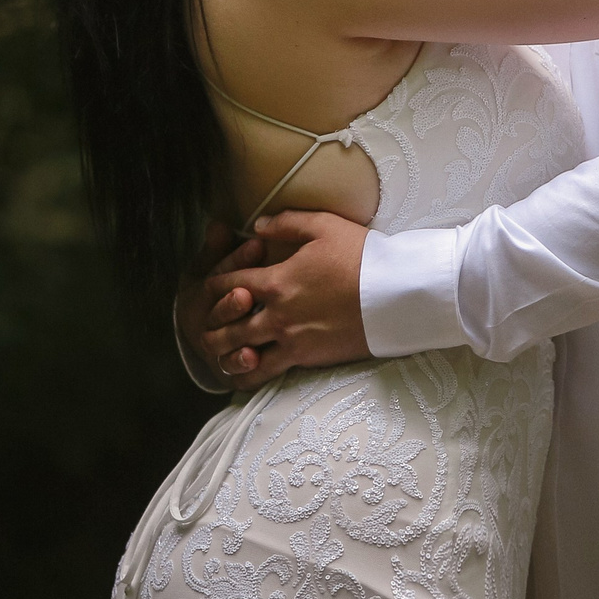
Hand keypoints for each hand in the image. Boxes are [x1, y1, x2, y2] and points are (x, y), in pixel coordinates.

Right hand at [177, 224, 267, 389]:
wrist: (202, 336)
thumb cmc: (212, 296)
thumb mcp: (208, 269)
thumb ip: (215, 249)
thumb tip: (218, 224)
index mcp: (202, 292)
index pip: (218, 274)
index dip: (236, 260)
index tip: (258, 245)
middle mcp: (205, 320)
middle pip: (216, 311)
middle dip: (230, 302)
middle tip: (246, 293)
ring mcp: (215, 347)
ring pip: (220, 342)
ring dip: (233, 334)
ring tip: (251, 332)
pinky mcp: (228, 370)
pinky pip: (231, 371)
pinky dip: (240, 367)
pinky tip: (254, 358)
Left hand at [199, 209, 372, 389]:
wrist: (395, 295)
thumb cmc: (362, 257)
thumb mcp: (324, 226)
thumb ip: (286, 224)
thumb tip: (256, 226)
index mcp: (276, 280)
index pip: (227, 285)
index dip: (212, 286)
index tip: (208, 287)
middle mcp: (276, 314)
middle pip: (227, 326)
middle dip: (210, 326)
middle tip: (204, 328)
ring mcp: (291, 340)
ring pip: (243, 356)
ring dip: (226, 355)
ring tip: (220, 354)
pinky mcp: (307, 359)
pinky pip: (268, 373)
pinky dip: (251, 374)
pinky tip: (247, 372)